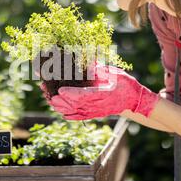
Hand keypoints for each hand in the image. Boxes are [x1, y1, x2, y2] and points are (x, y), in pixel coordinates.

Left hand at [45, 64, 159, 119]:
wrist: (134, 101)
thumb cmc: (124, 84)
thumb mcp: (114, 73)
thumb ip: (100, 69)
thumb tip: (87, 63)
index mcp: (103, 93)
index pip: (84, 95)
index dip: (71, 94)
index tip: (60, 90)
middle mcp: (97, 105)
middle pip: (75, 105)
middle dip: (59, 99)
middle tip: (46, 90)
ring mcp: (95, 112)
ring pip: (74, 112)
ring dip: (60, 106)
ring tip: (48, 98)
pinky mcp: (94, 115)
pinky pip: (79, 117)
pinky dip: (69, 115)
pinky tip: (60, 111)